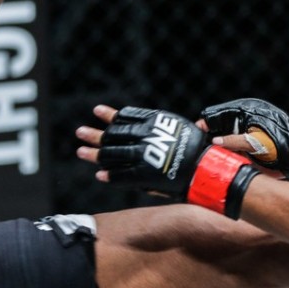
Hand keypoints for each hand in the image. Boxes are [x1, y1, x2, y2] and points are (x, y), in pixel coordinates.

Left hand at [77, 105, 258, 217]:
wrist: (208, 167)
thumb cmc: (200, 147)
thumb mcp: (180, 128)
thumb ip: (161, 129)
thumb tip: (147, 127)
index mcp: (152, 123)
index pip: (125, 117)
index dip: (111, 115)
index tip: (98, 111)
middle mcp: (143, 137)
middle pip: (113, 135)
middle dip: (95, 134)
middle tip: (80, 132)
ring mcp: (141, 156)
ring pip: (112, 155)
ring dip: (95, 154)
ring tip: (81, 151)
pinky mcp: (143, 175)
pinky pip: (122, 176)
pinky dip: (110, 176)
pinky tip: (99, 174)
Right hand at [200, 98, 288, 177]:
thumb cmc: (281, 145)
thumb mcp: (255, 142)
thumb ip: (233, 142)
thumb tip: (213, 143)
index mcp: (244, 110)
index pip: (215, 114)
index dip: (204, 124)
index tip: (196, 135)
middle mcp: (241, 118)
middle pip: (216, 125)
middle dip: (208, 136)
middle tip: (200, 150)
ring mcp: (243, 130)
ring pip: (220, 136)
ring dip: (215, 146)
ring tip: (207, 157)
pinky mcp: (245, 143)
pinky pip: (228, 146)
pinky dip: (223, 152)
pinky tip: (218, 160)